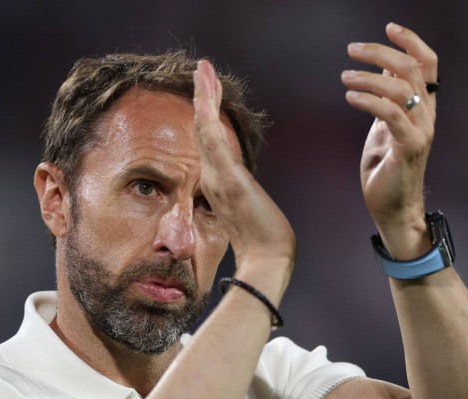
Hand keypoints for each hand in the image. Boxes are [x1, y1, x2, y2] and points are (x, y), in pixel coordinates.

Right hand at [193, 60, 295, 293]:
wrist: (265, 262)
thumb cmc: (261, 243)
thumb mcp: (251, 211)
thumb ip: (242, 198)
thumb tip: (244, 195)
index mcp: (219, 182)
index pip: (210, 140)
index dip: (207, 113)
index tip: (207, 89)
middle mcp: (213, 177)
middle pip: (204, 128)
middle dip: (203, 95)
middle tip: (202, 66)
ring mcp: (218, 179)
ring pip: (206, 130)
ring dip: (204, 98)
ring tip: (202, 70)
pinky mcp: (229, 182)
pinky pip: (214, 145)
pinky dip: (208, 120)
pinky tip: (204, 98)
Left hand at [342, 23, 437, 254]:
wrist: (393, 209)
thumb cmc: (386, 169)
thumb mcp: (385, 126)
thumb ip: (388, 99)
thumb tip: (384, 69)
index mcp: (423, 108)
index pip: (428, 64)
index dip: (412, 41)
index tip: (389, 27)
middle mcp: (426, 116)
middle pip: (411, 69)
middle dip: (380, 53)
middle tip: (351, 50)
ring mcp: (420, 132)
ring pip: (400, 89)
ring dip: (368, 77)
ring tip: (345, 76)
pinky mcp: (408, 148)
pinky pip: (390, 114)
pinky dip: (369, 100)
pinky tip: (350, 97)